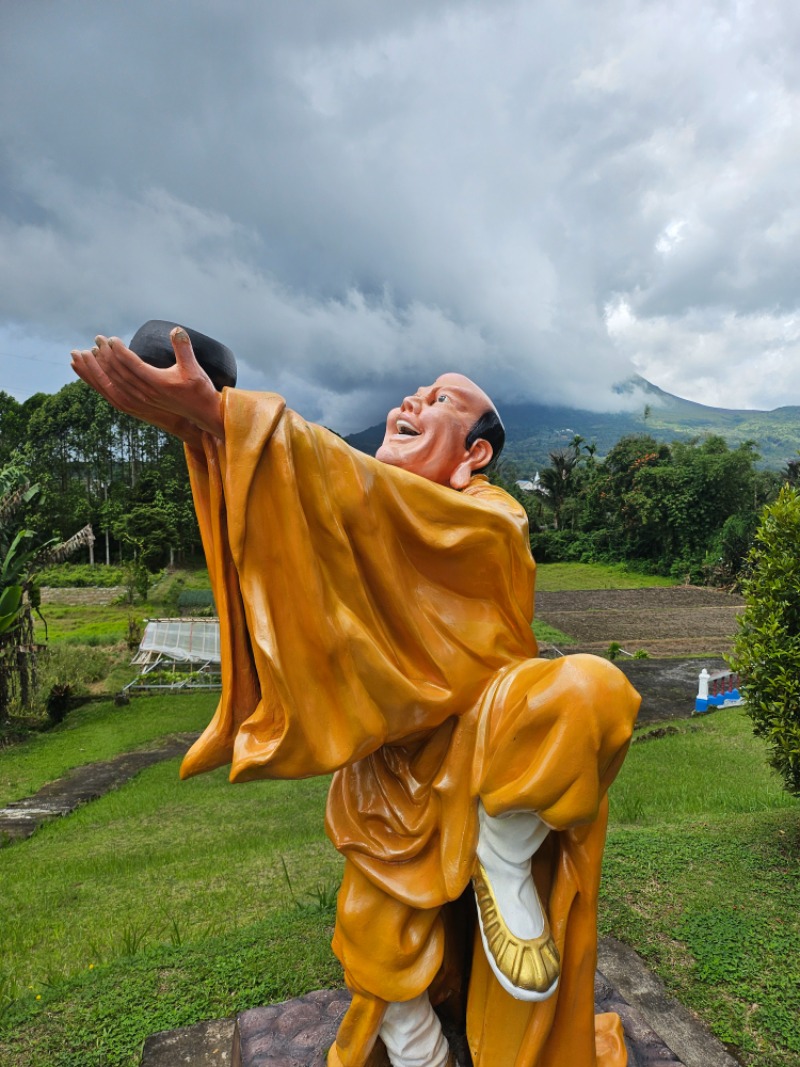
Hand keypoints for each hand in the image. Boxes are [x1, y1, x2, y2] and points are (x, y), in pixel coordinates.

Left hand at [71, 328, 223, 445]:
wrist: (200, 413)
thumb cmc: (198, 389)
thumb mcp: (194, 368)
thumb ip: (184, 348)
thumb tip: (176, 330)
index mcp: (157, 383)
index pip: (131, 365)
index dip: (119, 351)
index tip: (110, 338)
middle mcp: (145, 393)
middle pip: (117, 373)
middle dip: (104, 355)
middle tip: (97, 339)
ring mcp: (139, 400)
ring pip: (111, 383)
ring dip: (95, 369)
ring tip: (81, 354)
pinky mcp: (136, 404)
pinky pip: (111, 392)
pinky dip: (98, 382)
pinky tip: (89, 373)